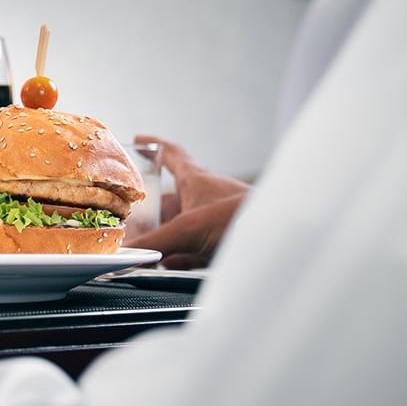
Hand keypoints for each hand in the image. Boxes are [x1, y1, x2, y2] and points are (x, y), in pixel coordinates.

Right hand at [132, 136, 249, 268]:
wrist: (278, 238)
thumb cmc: (239, 218)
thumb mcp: (189, 229)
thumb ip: (156, 243)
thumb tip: (128, 254)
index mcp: (195, 178)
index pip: (170, 154)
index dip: (152, 146)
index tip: (137, 141)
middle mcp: (204, 195)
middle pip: (169, 198)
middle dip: (149, 210)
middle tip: (128, 219)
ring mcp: (214, 218)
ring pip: (180, 225)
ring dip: (164, 236)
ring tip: (145, 247)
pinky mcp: (222, 241)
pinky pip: (194, 247)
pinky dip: (180, 255)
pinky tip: (170, 264)